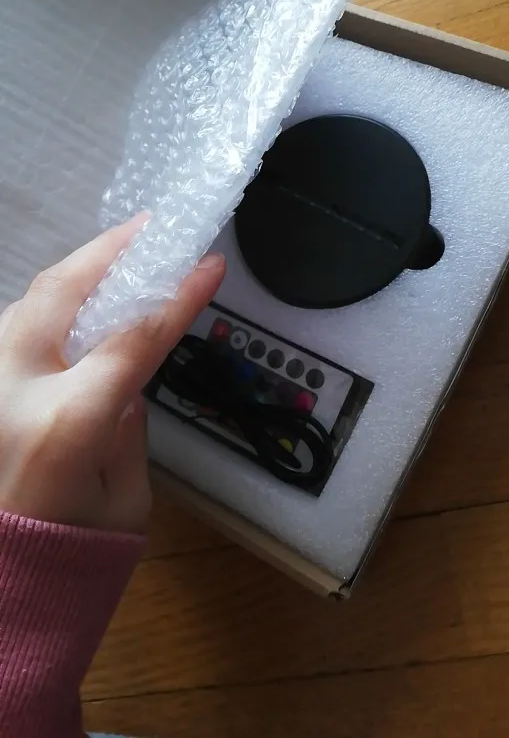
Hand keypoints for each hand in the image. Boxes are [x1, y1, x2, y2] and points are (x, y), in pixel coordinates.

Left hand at [0, 216, 224, 533]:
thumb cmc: (70, 561)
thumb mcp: (125, 502)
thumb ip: (129, 427)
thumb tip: (129, 377)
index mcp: (66, 422)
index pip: (133, 338)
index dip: (177, 297)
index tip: (209, 263)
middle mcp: (14, 390)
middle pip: (62, 292)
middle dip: (108, 250)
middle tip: (150, 229)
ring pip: (27, 303)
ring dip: (75, 273)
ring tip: (118, 256)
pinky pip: (11, 330)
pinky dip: (48, 306)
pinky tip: (76, 304)